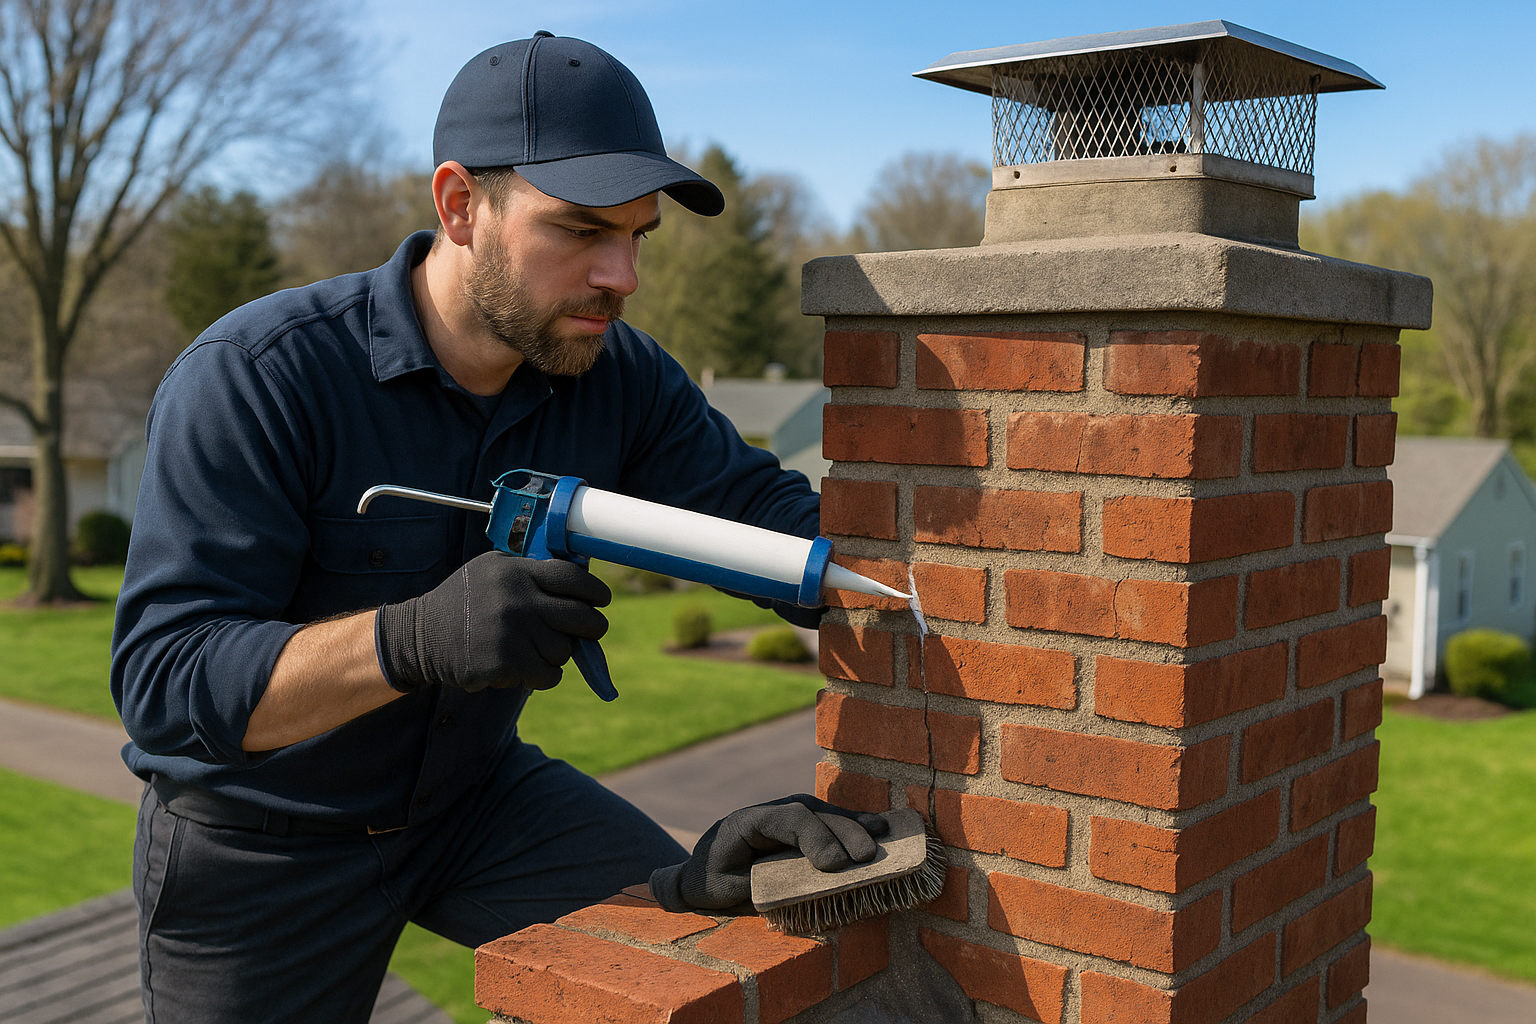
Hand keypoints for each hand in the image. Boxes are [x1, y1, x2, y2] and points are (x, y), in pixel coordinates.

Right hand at [375, 553, 609, 692]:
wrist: (420, 637)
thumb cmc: (463, 602)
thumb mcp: (491, 570)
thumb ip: (530, 571)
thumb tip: (579, 578)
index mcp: (516, 573)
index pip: (574, 578)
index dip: (596, 591)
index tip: (602, 601)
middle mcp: (518, 600)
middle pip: (581, 617)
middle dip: (593, 627)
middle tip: (589, 631)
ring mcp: (513, 633)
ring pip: (565, 650)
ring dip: (558, 653)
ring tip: (537, 648)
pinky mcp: (507, 664)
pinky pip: (549, 675)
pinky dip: (544, 675)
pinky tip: (527, 668)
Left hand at [649, 794, 890, 911]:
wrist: (699, 871)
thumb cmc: (710, 882)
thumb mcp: (724, 888)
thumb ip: (758, 884)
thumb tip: (800, 887)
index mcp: (747, 822)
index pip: (789, 820)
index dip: (816, 838)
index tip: (836, 865)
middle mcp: (770, 810)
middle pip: (812, 812)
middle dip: (843, 832)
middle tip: (868, 857)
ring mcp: (786, 812)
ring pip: (825, 812)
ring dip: (854, 825)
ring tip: (884, 837)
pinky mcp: (800, 823)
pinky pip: (829, 820)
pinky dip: (853, 824)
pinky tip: (878, 828)